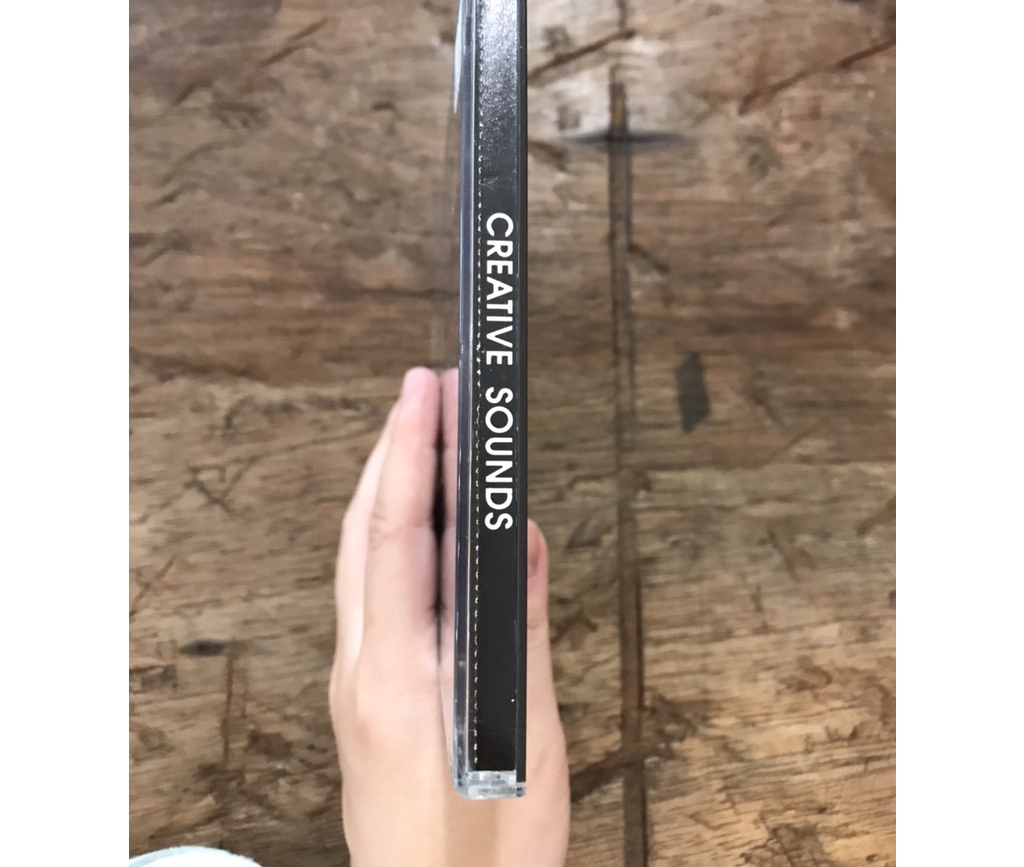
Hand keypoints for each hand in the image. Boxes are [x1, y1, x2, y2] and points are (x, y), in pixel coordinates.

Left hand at [329, 368, 569, 866]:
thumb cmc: (486, 849)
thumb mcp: (526, 734)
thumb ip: (519, 627)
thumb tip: (519, 537)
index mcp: (395, 672)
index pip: (396, 533)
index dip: (411, 450)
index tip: (425, 389)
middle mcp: (360, 666)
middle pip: (365, 532)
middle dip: (394, 450)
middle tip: (428, 390)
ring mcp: (355, 680)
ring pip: (361, 559)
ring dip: (389, 489)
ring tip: (425, 436)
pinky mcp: (365, 693)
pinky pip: (371, 592)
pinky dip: (393, 539)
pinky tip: (422, 524)